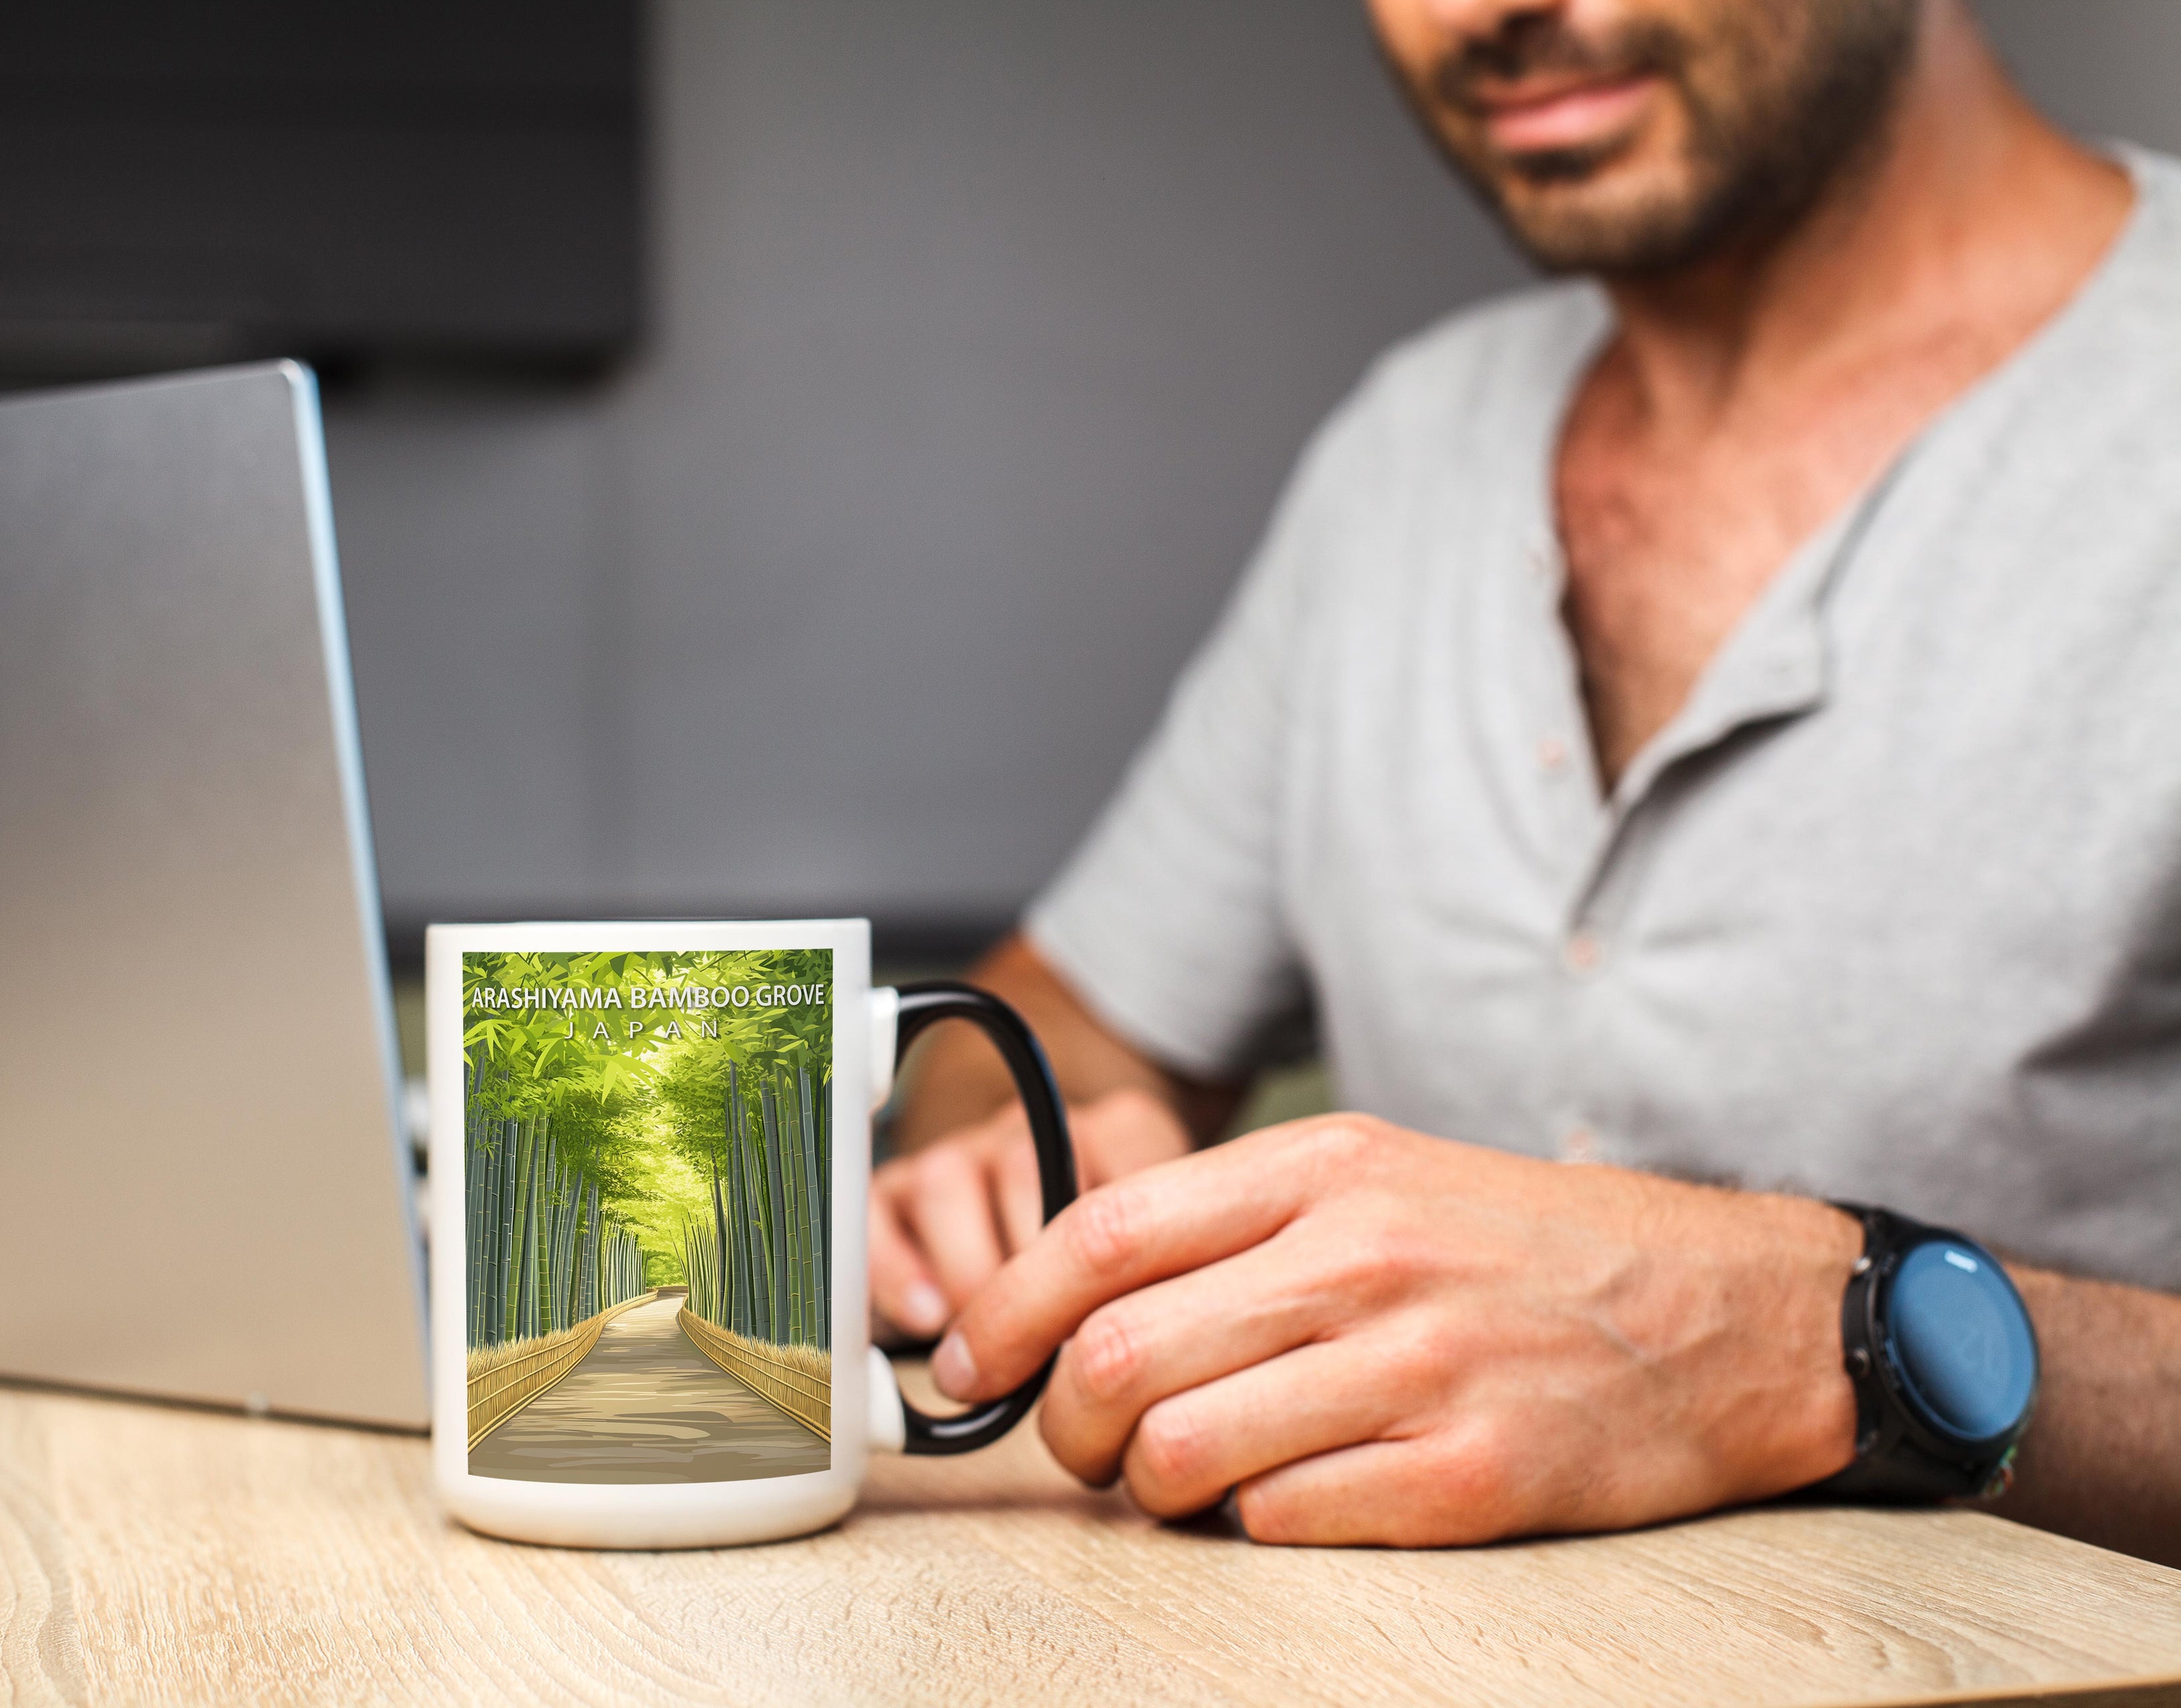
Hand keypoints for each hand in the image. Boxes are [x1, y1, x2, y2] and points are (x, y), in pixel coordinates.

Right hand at [869, 1087, 1191, 1340]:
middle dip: (1032, 1267)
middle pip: (1022, 1167)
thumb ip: (1159, 1281)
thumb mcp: (1161, 1262)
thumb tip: (1135, 1343)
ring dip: (967, 1271)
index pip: (1125, 1163)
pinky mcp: (897, 1193)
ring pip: (945, 1181)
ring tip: (988, 1339)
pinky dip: (896, 1269)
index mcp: (1114, 1134)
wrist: (1044, 1249)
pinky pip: (876, 1214)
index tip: (1117, 1318)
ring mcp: (960, 1155)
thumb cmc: (1115, 1271)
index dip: (1117, 1249)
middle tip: (1048, 1339)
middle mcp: (1031, 1132)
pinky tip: (928, 1317)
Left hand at [928, 1115, 1862, 1545]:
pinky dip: (1255, 1525)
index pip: (1100, 1236)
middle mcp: (1362, 1258)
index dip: (1002, 1314)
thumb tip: (1077, 1305)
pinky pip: (1280, 1523)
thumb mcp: (1381, 1179)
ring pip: (1178, 1453)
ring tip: (1182, 1479)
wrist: (1730, 1311)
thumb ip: (1234, 1230)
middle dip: (1061, 1426)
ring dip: (1147, 1489)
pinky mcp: (1469, 1477)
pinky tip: (1291, 1497)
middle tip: (1080, 1447)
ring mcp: (1418, 1369)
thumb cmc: (1526, 1249)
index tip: (964, 1368)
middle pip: (1115, 1356)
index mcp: (1325, 1170)